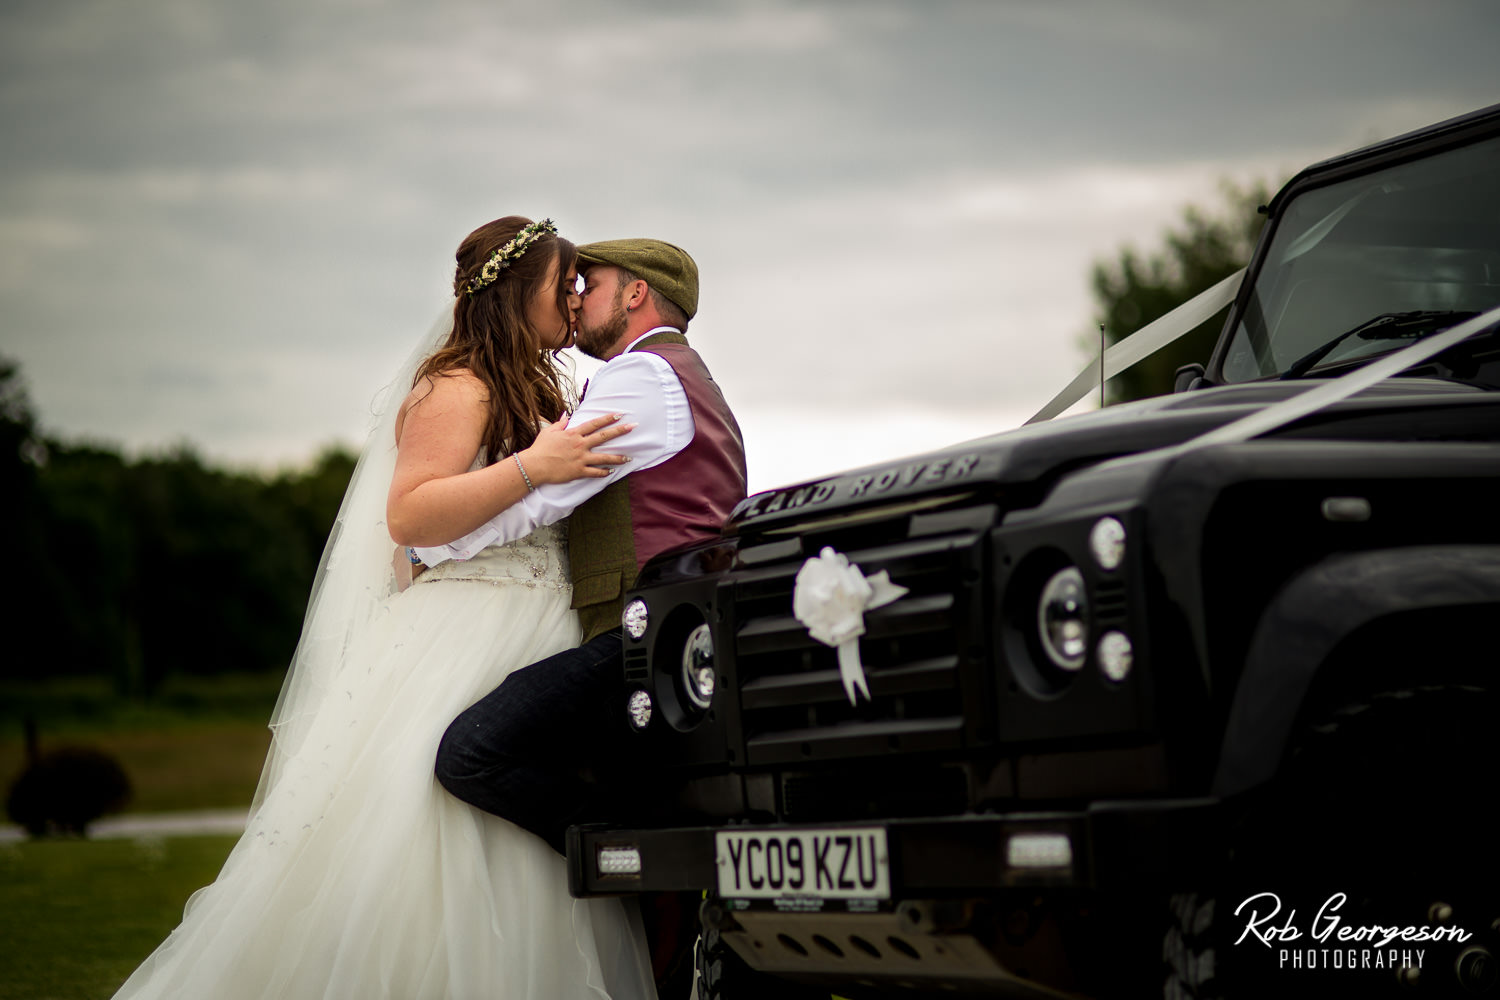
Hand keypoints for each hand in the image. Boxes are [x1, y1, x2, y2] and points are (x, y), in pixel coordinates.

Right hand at [517, 413, 634, 485]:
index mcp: (573, 434)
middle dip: (619, 431)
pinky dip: (604, 472)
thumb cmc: (540, 448)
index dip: (607, 419)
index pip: (594, 424)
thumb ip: (560, 424)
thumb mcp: (549, 432)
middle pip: (603, 436)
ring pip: (604, 457)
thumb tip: (566, 416)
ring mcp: (581, 458)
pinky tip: (611, 472)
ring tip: (629, 458)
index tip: (619, 415)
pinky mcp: (579, 471)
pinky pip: (595, 472)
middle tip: (633, 427)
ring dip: (618, 457)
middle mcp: (580, 445)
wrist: (534, 466)